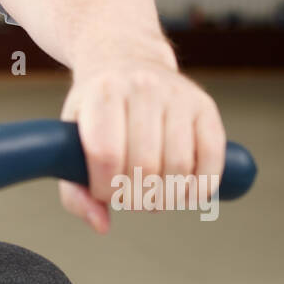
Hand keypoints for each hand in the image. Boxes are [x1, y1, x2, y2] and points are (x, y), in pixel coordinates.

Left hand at [57, 41, 226, 232]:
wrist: (124, 57)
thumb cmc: (97, 108)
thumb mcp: (71, 137)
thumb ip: (75, 189)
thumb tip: (102, 225)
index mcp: (102, 92)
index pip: (106, 155)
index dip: (106, 188)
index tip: (105, 191)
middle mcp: (141, 87)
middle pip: (144, 166)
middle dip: (137, 197)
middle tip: (132, 196)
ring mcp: (176, 94)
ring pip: (178, 166)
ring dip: (167, 197)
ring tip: (155, 195)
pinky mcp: (204, 105)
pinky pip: (211, 158)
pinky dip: (201, 187)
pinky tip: (186, 192)